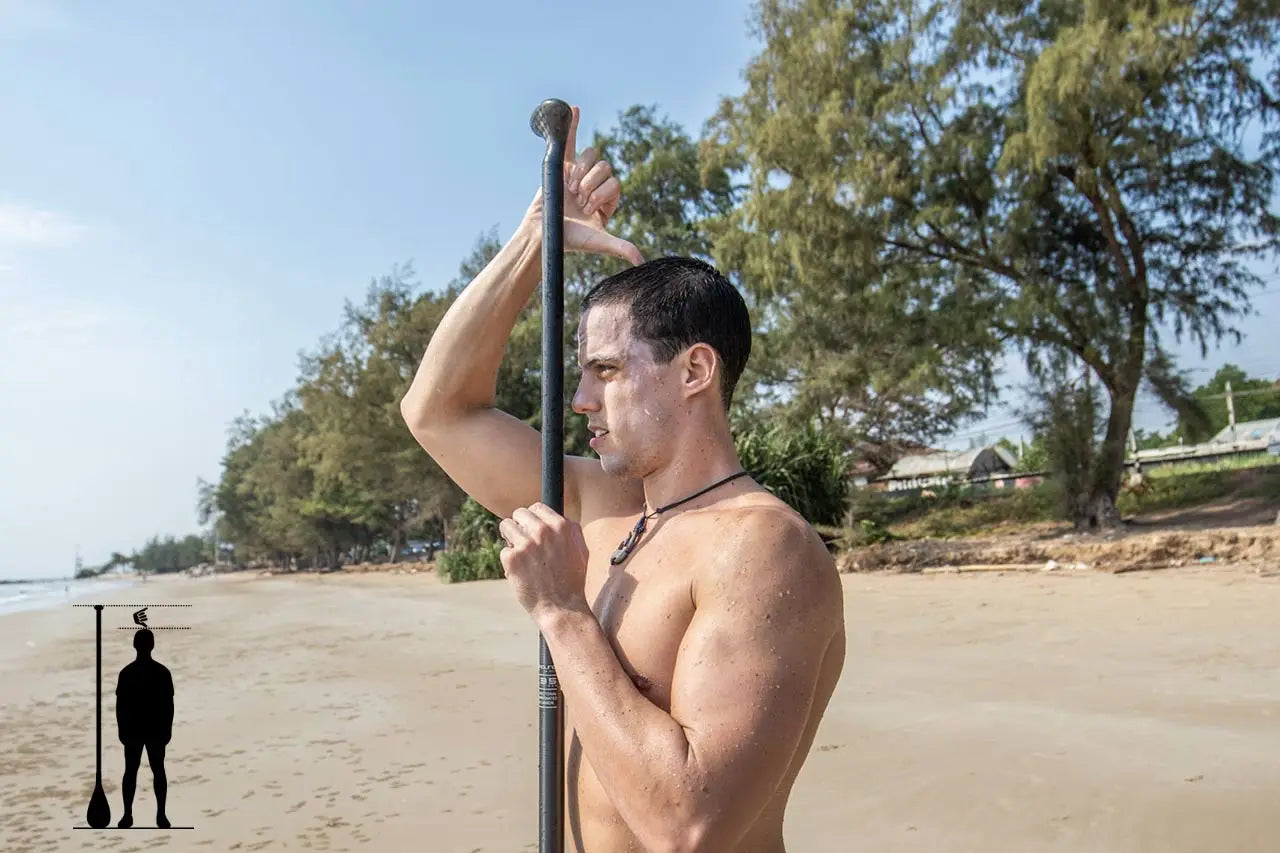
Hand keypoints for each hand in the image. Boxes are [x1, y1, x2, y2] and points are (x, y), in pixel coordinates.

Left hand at [498, 502, 589, 622]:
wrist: (562, 608)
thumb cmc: (572, 581)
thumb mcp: (581, 550)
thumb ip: (571, 530)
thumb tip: (560, 518)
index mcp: (561, 526)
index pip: (537, 507)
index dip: (532, 519)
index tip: (531, 529)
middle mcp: (543, 531)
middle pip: (518, 513)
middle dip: (519, 526)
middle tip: (523, 543)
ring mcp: (526, 544)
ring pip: (506, 527)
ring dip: (511, 540)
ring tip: (521, 556)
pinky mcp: (512, 559)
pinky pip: (504, 551)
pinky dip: (510, 562)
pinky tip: (521, 573)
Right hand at [521, 106, 643, 265]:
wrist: (544, 233)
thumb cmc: (571, 239)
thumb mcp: (599, 242)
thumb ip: (621, 246)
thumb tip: (641, 262)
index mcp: (607, 198)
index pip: (615, 183)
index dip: (602, 194)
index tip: (589, 209)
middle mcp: (595, 183)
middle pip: (604, 167)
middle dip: (591, 184)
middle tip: (578, 200)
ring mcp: (579, 173)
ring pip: (590, 157)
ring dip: (581, 173)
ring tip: (570, 189)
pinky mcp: (562, 166)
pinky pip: (569, 141)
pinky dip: (571, 124)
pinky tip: (573, 109)